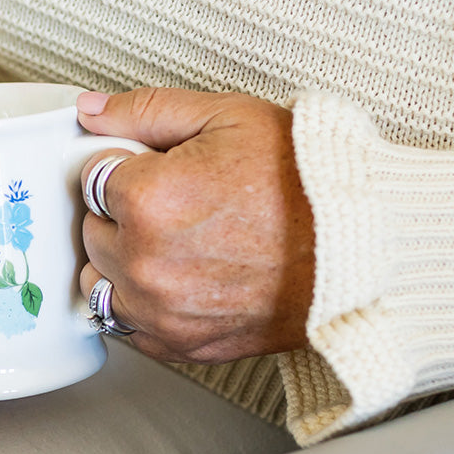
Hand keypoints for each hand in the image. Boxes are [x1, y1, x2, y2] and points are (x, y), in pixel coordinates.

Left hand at [77, 87, 314, 363]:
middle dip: (121, 214)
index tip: (157, 170)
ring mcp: (159, 309)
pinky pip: (125, 325)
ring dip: (121, 263)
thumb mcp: (228, 118)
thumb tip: (90, 110)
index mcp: (148, 199)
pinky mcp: (178, 344)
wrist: (363, 250)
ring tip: (173, 244)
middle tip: (176, 204)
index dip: (126, 168)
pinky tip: (177, 280)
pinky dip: (140, 304)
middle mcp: (144, 261)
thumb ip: (147, 111)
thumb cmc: (307, 181)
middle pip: (92, 230)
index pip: (91, 178)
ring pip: (99, 281)